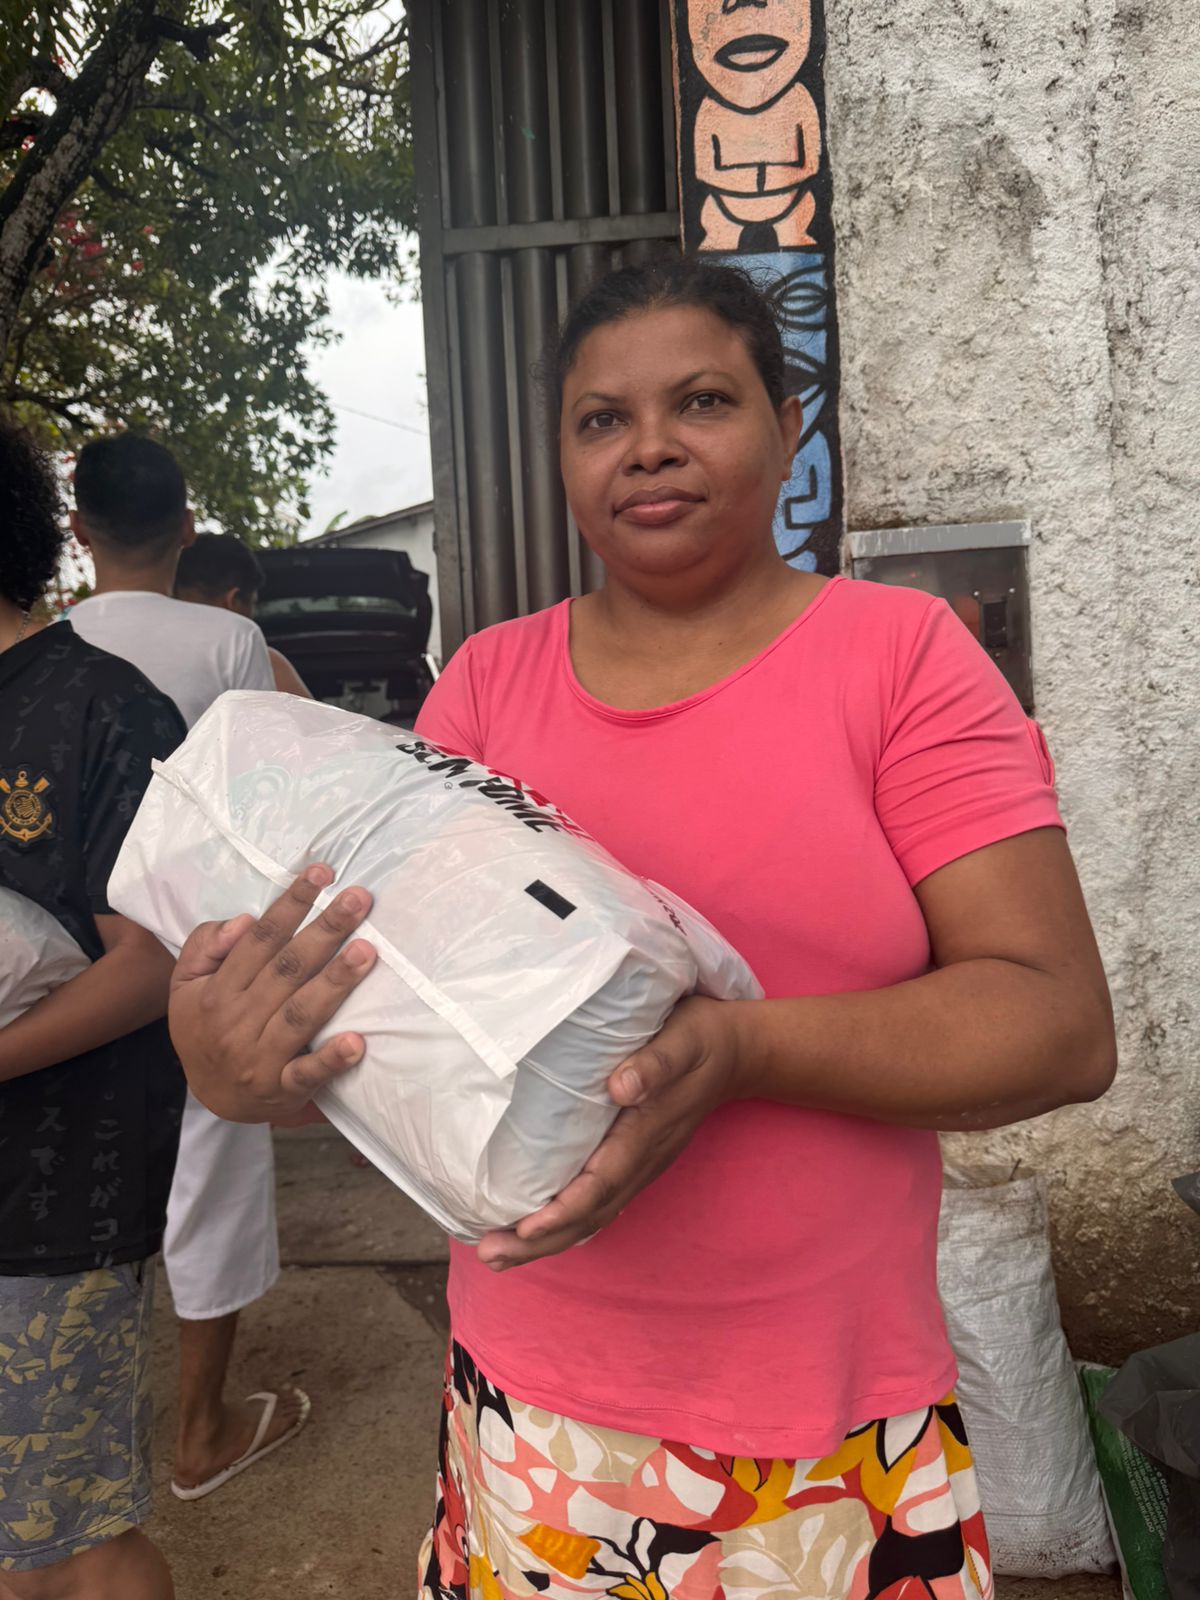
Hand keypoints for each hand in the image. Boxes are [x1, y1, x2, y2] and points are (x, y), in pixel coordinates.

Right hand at [168, 865, 377, 1124]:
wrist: (210, 1098)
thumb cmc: (206, 1027)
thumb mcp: (186, 984)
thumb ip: (206, 946)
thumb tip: (244, 921)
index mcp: (218, 990)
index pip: (260, 940)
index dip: (292, 904)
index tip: (322, 873)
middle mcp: (238, 1020)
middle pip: (288, 969)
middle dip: (325, 931)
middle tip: (359, 900)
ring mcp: (261, 1056)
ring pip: (302, 1014)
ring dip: (335, 982)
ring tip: (366, 951)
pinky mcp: (283, 1088)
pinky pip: (308, 1073)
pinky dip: (332, 1059)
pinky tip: (357, 1042)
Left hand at [475, 995, 749, 1270]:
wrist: (738, 1053)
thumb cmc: (703, 1038)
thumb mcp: (684, 1038)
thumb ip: (656, 1062)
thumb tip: (621, 1087)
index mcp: (649, 1131)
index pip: (603, 1181)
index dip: (565, 1208)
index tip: (526, 1227)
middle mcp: (645, 1159)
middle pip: (592, 1213)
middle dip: (541, 1239)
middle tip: (490, 1255)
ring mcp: (642, 1165)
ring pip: (594, 1215)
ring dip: (547, 1239)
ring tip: (498, 1254)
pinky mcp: (636, 1161)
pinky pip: (599, 1203)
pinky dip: (565, 1224)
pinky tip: (533, 1231)